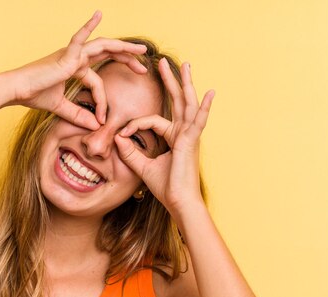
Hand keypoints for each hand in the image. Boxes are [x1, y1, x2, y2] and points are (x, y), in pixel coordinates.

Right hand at [9, 11, 147, 129]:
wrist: (17, 90)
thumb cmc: (34, 95)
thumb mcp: (61, 108)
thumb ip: (78, 115)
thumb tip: (94, 126)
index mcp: (75, 68)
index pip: (97, 82)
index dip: (102, 102)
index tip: (101, 119)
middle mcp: (76, 57)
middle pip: (107, 54)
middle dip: (127, 59)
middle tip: (143, 68)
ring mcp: (72, 54)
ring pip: (103, 46)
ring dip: (123, 47)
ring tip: (141, 50)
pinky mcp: (66, 55)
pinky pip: (79, 38)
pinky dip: (89, 26)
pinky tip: (99, 14)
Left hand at [114, 58, 214, 217]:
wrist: (179, 203)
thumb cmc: (166, 188)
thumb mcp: (142, 167)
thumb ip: (130, 152)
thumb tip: (117, 137)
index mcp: (174, 137)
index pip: (152, 120)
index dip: (135, 125)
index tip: (122, 135)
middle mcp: (183, 133)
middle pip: (177, 101)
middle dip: (170, 81)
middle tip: (162, 63)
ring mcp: (189, 136)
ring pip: (187, 104)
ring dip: (185, 83)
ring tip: (185, 65)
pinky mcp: (191, 142)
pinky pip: (198, 121)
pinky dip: (204, 107)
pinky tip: (210, 93)